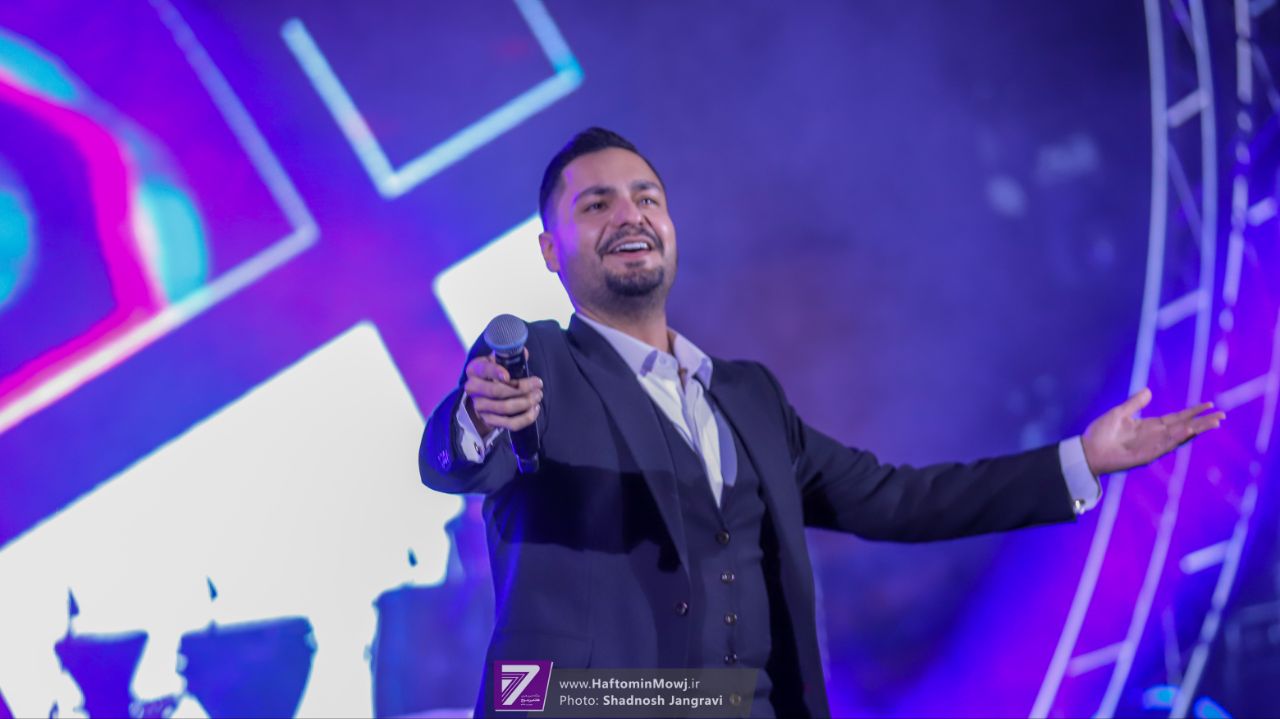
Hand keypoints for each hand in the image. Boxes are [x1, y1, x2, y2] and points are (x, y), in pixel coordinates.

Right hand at [463, 350, 542, 435]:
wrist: (483, 395)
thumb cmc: (494, 374)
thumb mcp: (497, 361)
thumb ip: (509, 357)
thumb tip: (524, 353)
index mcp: (475, 369)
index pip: (484, 370)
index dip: (495, 372)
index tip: (507, 376)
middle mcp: (473, 389)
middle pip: (497, 391)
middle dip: (522, 388)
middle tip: (538, 384)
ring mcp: (480, 407)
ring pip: (505, 408)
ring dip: (526, 402)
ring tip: (538, 395)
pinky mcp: (489, 421)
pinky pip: (510, 423)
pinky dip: (525, 418)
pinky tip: (535, 409)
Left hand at [1081, 388, 1224, 474]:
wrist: (1087, 451)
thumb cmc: (1099, 434)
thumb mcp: (1118, 414)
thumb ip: (1134, 403)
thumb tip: (1148, 391)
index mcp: (1149, 426)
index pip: (1177, 418)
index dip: (1192, 412)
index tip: (1209, 405)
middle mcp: (1154, 436)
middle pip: (1184, 427)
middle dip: (1202, 422)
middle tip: (1222, 415)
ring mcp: (1151, 446)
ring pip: (1179, 437)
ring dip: (1196, 430)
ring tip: (1213, 423)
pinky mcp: (1145, 456)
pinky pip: (1164, 447)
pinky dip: (1177, 439)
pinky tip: (1188, 431)